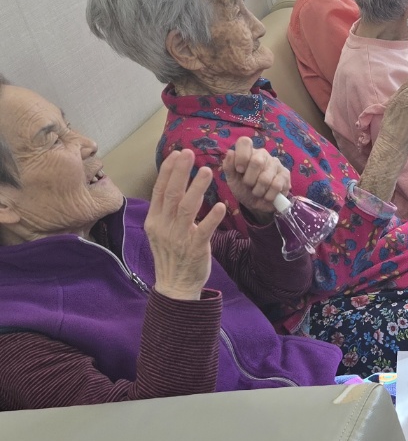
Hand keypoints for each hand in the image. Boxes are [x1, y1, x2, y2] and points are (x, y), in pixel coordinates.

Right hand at [145, 150, 226, 300]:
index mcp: (154, 220)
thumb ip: (165, 211)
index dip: (168, 171)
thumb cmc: (170, 255)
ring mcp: (179, 238)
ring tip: (206, 171)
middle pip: (171, 195)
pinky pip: (203, 231)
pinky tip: (221, 205)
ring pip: (187, 209)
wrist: (174, 286)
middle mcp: (164, 227)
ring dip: (197, 188)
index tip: (177, 154)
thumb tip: (173, 184)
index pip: (159, 191)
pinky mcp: (195, 249)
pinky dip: (212, 218)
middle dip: (180, 172)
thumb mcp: (160, 231)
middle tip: (189, 153)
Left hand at [221, 136, 290, 220]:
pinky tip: (266, 196)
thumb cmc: (243, 188)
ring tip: (257, 192)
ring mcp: (276, 163)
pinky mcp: (285, 174)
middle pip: (256, 162)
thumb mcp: (232, 179)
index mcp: (248, 152)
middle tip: (248, 185)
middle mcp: (263, 154)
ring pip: (265, 178)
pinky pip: (276, 186)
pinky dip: (268, 196)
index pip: (245, 142)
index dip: (241, 156)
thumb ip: (228, 166)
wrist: (256, 204)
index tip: (239, 170)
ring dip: (258, 191)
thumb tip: (230, 152)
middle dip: (249, 180)